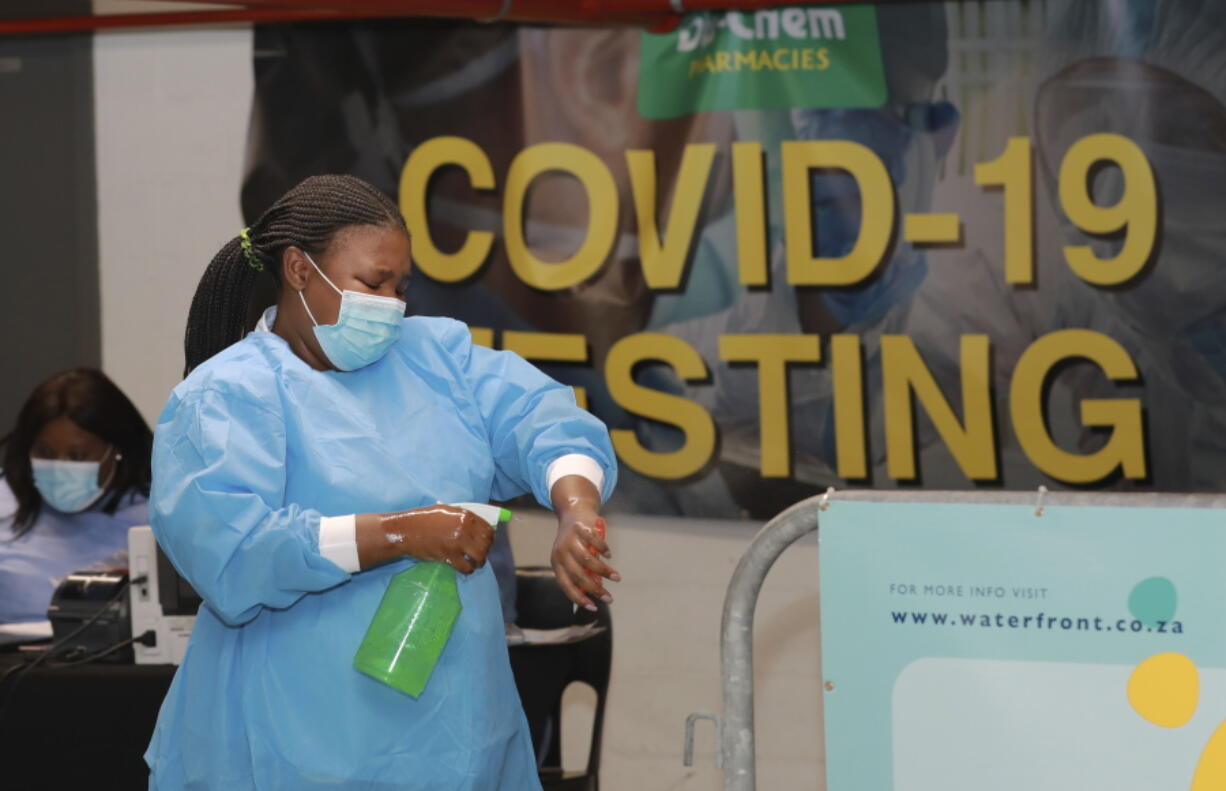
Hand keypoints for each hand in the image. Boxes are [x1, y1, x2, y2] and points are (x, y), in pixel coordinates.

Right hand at [357, 505, 493, 573]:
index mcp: (465, 515)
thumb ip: (462, 518)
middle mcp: (464, 528)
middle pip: (486, 544)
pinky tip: (464, 568)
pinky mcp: (449, 556)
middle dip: (485, 551)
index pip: (488, 529)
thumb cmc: (423, 519)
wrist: (405, 530)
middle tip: (479, 555)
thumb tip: (477, 526)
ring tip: (474, 563)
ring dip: (479, 562)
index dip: (490, 538)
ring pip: (480, 556)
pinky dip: (468, 570)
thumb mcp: (446, 511)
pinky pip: (467, 567)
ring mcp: (457, 542)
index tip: (486, 543)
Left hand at [550, 475, 620, 610]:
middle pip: (579, 576)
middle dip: (596, 590)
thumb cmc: (575, 541)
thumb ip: (583, 571)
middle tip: (609, 598)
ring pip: (588, 561)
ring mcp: (570, 539)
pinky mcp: (580, 527)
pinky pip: (594, 542)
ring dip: (604, 572)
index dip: (579, 598)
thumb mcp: (573, 557)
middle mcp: (561, 552)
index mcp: (556, 563)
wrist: (573, 511)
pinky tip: (609, 555)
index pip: (566, 585)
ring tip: (617, 578)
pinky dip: (603, 550)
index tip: (593, 607)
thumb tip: (597, 587)